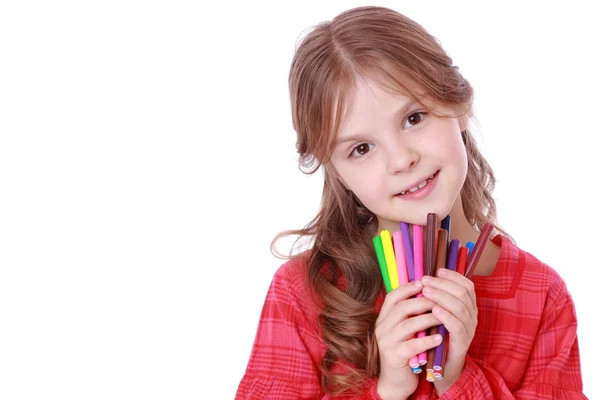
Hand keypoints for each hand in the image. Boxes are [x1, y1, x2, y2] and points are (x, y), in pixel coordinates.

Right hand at [375, 280, 442, 399]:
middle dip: (424, 302)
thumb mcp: (403, 330)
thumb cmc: (404, 350)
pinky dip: (427, 340)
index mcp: (383, 318)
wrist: (395, 380)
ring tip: (444, 317)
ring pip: (408, 325)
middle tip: (441, 300)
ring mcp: (386, 342)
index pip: (393, 296)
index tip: (425, 283)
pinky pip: (412, 345)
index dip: (409, 288)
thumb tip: (426, 292)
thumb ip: (409, 314)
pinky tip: (440, 338)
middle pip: (402, 308)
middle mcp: (381, 327)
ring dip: (428, 319)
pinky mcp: (394, 357)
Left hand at [421, 268, 477, 393]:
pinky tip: (434, 310)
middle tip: (425, 281)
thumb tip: (424, 277)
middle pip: (462, 293)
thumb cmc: (438, 334)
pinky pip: (457, 326)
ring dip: (442, 297)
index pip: (467, 285)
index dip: (453, 276)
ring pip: (460, 307)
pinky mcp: (462, 343)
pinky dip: (446, 316)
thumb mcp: (439, 314)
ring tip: (426, 292)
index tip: (437, 271)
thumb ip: (437, 298)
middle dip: (443, 284)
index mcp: (468, 306)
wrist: (442, 365)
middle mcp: (472, 316)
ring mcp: (469, 329)